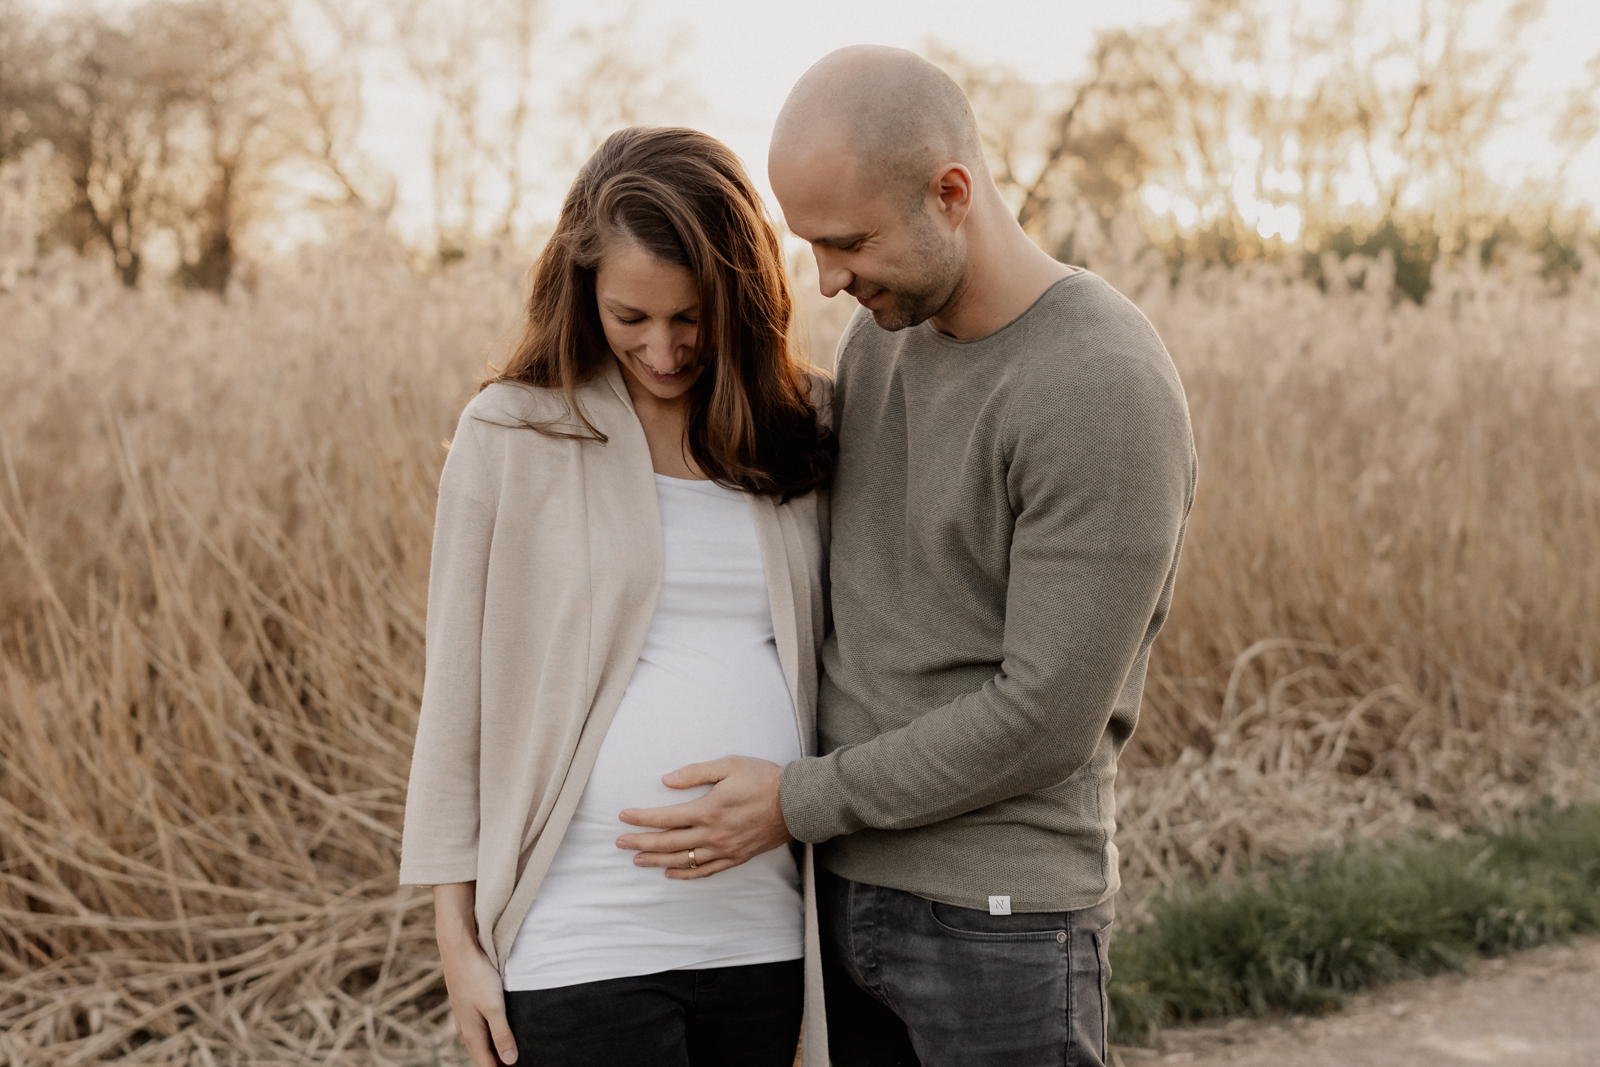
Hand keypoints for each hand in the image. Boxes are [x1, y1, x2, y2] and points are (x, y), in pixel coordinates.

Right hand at [438, 924, 516, 1065]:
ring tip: (512, 1050)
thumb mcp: (494, 1007)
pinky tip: (499, 1028)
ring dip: (494, 1048)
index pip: (486, 1064)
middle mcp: (465, 1028)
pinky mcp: (467, 1004)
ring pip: (480, 1041)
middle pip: (483, 1055)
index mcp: (471, 1034)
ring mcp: (465, 1016)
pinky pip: (479, 1028)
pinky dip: (490, 1034)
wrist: (459, 950)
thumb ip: (502, 1034)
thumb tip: (510, 1061)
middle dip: (498, 1062)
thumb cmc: (477, 977)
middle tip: (518, 1062)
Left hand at [616, 755, 790, 878]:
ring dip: (656, 861)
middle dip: (640, 843)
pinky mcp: (735, 857)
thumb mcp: (729, 765)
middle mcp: (712, 834)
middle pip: (668, 843)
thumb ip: (695, 772)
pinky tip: (671, 873)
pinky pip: (705, 871)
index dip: (641, 819)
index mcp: (708, 809)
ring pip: (683, 860)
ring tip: (637, 860)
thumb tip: (666, 780)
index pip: (665, 818)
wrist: (796, 803)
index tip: (623, 817)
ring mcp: (724, 849)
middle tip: (620, 843)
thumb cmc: (763, 779)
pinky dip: (685, 874)